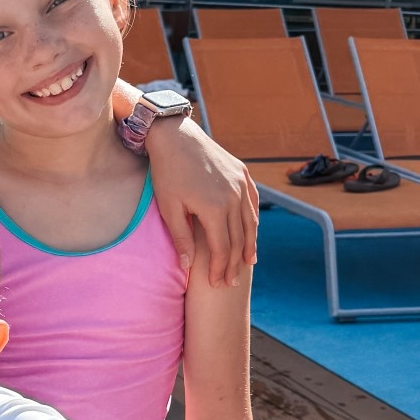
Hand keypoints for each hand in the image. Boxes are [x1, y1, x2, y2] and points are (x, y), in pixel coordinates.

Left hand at [145, 118, 258, 286]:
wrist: (175, 136)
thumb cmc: (167, 173)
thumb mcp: (169, 208)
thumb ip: (181, 238)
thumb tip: (188, 266)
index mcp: (214, 209)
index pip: (222, 248)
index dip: (220, 268)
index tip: (216, 283)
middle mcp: (233, 197)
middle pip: (238, 239)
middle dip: (235, 263)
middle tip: (231, 281)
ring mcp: (240, 184)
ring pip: (250, 222)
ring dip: (249, 244)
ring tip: (248, 263)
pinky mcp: (242, 173)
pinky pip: (252, 202)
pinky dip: (253, 220)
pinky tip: (251, 232)